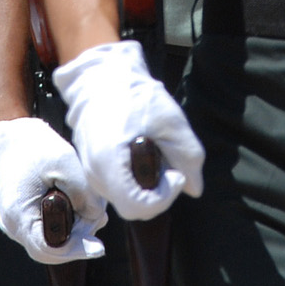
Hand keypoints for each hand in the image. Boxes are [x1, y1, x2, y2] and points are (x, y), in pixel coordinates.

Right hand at [0, 117, 109, 263]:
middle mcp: (13, 225)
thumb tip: (96, 217)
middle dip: (79, 239)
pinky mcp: (20, 217)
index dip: (77, 250)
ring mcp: (14, 223)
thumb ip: (82, 193)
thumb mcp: (63, 162)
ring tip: (91, 210)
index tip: (99, 248)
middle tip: (99, 218)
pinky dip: (63, 224)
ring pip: (49, 242)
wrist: (3, 137)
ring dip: (73, 231)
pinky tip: (78, 208)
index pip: (48, 248)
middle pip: (51, 250)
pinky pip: (44, 230)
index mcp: (19, 214)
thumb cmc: (32, 147)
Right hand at [54, 40, 203, 220]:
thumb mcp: (171, 121)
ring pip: (125, 198)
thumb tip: (194, 188)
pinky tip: (142, 156)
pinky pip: (118, 187)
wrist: (102, 78)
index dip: (164, 198)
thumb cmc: (134, 95)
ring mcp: (90, 172)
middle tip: (170, 167)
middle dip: (159, 194)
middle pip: (132, 207)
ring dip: (148, 187)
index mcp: (109, 163)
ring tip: (156, 156)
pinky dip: (135, 180)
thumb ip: (189, 157)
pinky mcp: (93, 168)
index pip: (137, 207)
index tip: (176, 175)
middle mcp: (94, 173)